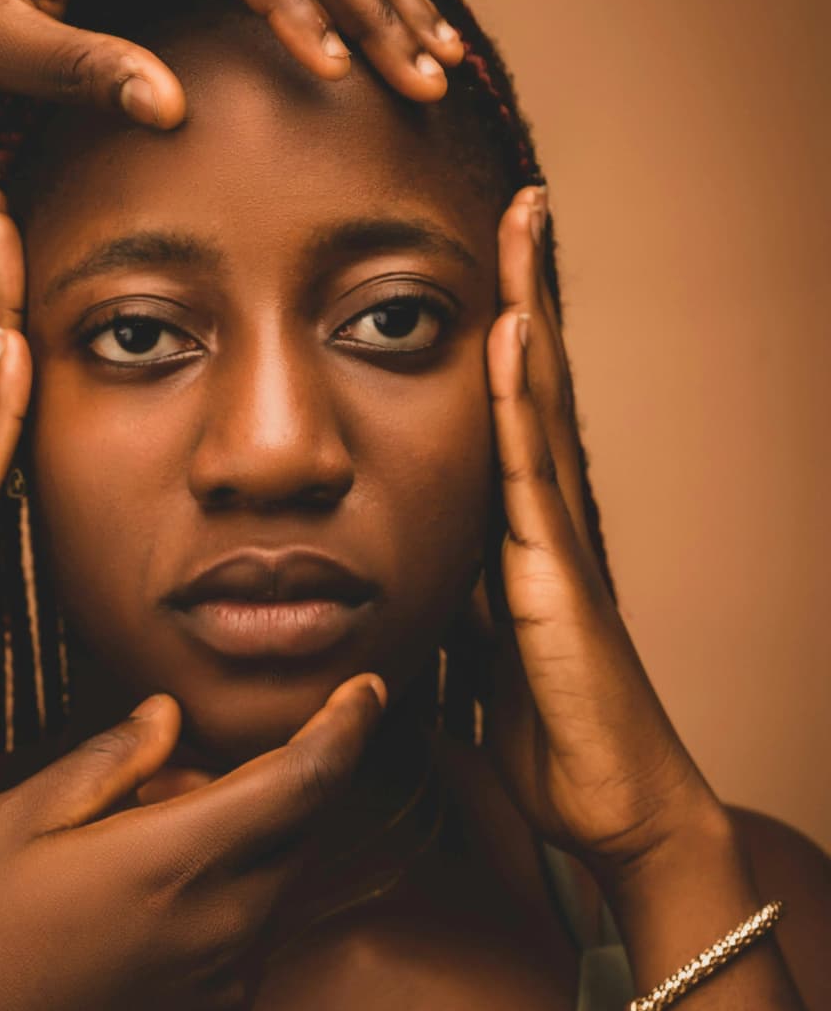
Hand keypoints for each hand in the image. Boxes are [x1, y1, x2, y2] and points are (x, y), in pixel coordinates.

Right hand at [0, 673, 386, 1010]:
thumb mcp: (13, 822)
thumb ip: (108, 760)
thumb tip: (167, 718)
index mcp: (178, 860)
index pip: (307, 778)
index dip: (348, 727)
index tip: (368, 691)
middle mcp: (224, 927)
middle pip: (297, 832)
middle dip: (263, 789)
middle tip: (161, 792)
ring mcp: (226, 992)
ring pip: (268, 892)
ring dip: (232, 857)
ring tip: (124, 868)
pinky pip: (243, 952)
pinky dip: (213, 918)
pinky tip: (126, 933)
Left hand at [463, 185, 722, 895]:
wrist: (613, 810)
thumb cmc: (551, 744)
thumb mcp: (473, 664)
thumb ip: (446, 616)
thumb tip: (397, 599)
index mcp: (519, 535)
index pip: (506, 414)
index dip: (497, 336)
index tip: (481, 262)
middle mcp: (544, 520)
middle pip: (530, 382)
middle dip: (522, 291)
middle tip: (517, 201)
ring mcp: (555, 541)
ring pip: (535, 403)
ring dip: (526, 311)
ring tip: (521, 225)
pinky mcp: (555, 577)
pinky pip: (527, 474)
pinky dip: (517, 400)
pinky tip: (506, 336)